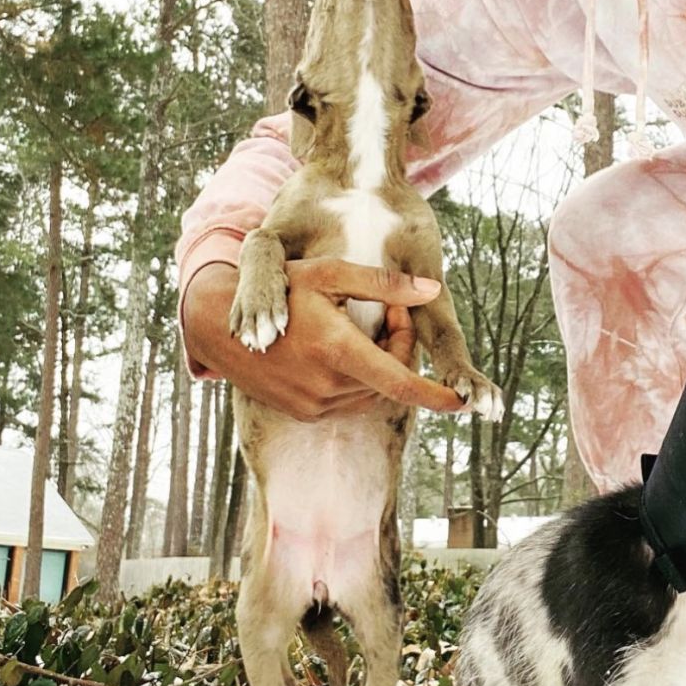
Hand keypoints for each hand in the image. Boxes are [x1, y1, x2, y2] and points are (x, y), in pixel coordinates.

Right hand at [183, 258, 465, 419]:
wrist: (223, 324)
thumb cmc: (280, 288)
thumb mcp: (329, 273)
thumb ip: (383, 284)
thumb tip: (433, 290)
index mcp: (337, 352)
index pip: (400, 385)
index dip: (436, 396)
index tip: (463, 402)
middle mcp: (326, 387)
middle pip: (390, 382)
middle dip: (401, 349)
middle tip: (393, 310)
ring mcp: (313, 405)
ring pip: (371, 392)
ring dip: (381, 365)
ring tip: (363, 325)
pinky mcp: (304, 412)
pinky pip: (349, 399)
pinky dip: (359, 377)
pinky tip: (345, 347)